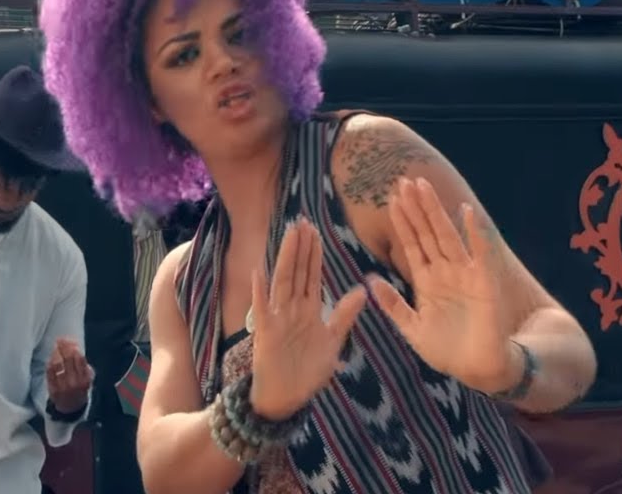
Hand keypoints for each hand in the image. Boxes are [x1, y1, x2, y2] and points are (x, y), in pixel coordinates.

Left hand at [47, 338, 92, 413]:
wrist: (71, 409)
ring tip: (56, 347)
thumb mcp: (88, 380)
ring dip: (56, 353)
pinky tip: (51, 357)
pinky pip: (50, 372)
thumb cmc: (80, 390)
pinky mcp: (53, 389)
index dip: (74, 347)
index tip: (71, 340)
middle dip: (64, 347)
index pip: (79, 359)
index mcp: (85, 379)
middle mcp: (74, 382)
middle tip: (61, 340)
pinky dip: (50, 362)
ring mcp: (63, 386)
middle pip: (68, 359)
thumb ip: (85, 367)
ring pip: (58, 364)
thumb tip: (77, 349)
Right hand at [249, 217, 366, 420]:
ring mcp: (278, 319)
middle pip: (298, 272)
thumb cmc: (307, 372)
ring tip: (289, 234)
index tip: (316, 231)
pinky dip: (260, 291)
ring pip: (283, 282)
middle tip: (302, 221)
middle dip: (300, 247)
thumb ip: (344, 316)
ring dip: (286, 258)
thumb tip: (362, 291)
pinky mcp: (265, 333)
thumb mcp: (333, 342)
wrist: (286, 399)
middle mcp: (292, 310)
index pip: (313, 275)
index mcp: (309, 310)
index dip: (314, 254)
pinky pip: (263, 309)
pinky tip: (259, 271)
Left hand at [367, 177, 519, 393]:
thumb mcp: (411, 329)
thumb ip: (393, 305)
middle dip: (416, 208)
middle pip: (427, 233)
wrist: (478, 370)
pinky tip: (467, 212)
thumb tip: (370, 281)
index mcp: (427, 281)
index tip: (391, 198)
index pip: (411, 244)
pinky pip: (480, 253)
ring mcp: (465, 274)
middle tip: (403, 181)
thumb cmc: (448, 351)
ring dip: (435, 211)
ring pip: (446, 236)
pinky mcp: (484, 282)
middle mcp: (445, 272)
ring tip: (423, 187)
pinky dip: (475, 232)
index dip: (402, 222)